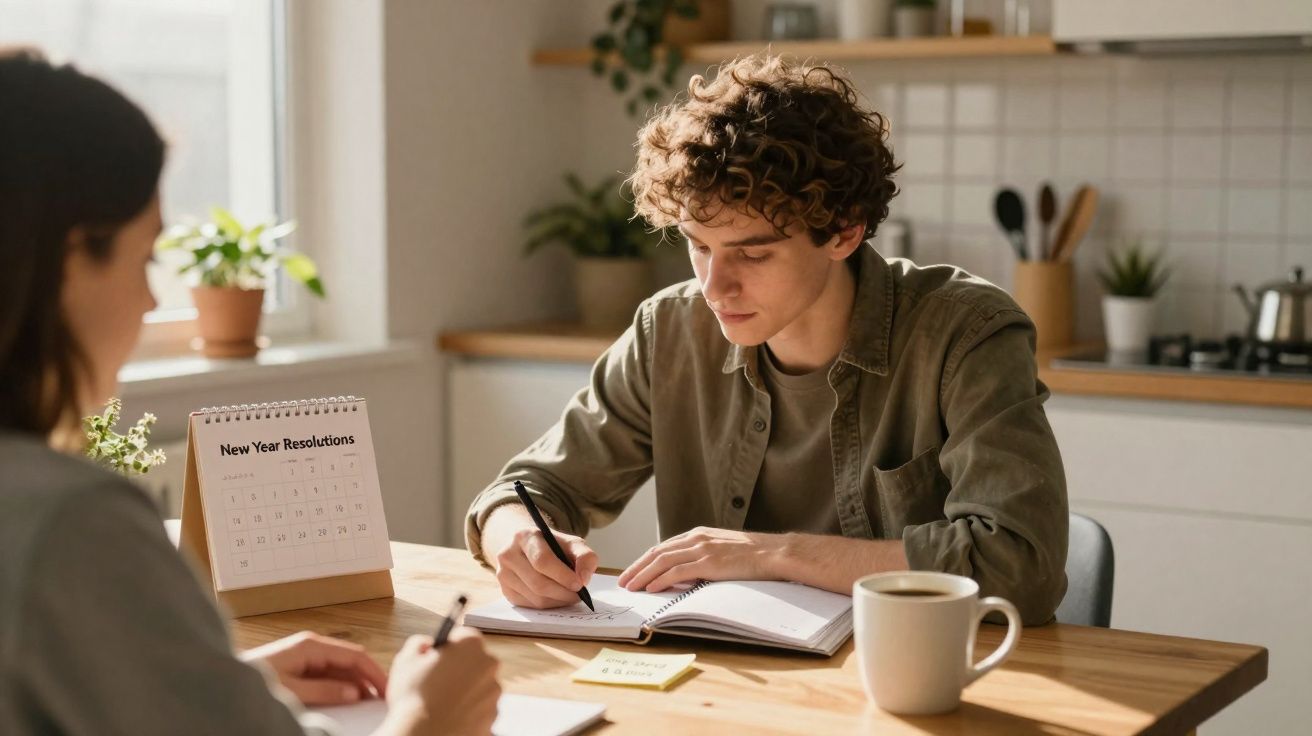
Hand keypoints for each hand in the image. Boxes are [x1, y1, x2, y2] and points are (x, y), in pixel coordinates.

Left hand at [241, 631, 387, 704]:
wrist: (220, 682)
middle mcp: (311, 646)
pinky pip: (327, 674)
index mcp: (311, 645)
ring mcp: (304, 655)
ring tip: (367, 702)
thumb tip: (354, 693)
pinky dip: (340, 686)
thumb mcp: (292, 690)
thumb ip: (325, 691)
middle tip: (381, 698)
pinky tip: (346, 699)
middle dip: (367, 678)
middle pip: (349, 661)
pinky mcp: (298, 666)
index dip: (374, 672)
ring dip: (354, 684)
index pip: (355, 655)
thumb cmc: (254, 681)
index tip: (387, 689)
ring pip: (339, 668)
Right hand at [381, 628, 499, 735]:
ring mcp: (493, 693)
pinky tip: (450, 715)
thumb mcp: (406, 659)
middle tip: (438, 682)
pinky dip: (469, 711)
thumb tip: (427, 645)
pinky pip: (481, 708)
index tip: (439, 657)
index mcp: (471, 645)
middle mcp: (488, 666)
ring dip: (465, 691)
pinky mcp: (493, 717)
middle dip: (459, 668)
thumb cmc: (414, 697)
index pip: (464, 636)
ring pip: (480, 686)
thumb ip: (420, 643)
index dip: (449, 647)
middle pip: (475, 661)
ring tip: (442, 703)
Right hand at [482, 505, 597, 608]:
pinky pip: (530, 606)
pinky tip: (557, 598)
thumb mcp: (571, 543)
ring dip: (558, 601)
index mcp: (525, 536)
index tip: (580, 584)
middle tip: (579, 595)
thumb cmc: (552, 546)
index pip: (542, 560)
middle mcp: (508, 554)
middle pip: (538, 583)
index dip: (562, 575)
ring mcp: (503, 574)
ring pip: (535, 598)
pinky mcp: (505, 590)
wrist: (526, 546)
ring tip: (571, 596)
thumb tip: (584, 579)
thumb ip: (584, 556)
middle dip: (563, 592)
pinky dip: (549, 605)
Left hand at [618, 526, 783, 591]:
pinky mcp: (708, 563)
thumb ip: (703, 556)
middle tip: (623, 581)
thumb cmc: (752, 555)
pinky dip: (660, 580)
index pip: (663, 547)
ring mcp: (701, 550)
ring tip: (631, 587)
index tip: (633, 571)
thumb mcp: (722, 549)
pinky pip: (677, 571)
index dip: (645, 560)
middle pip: (657, 552)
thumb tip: (686, 574)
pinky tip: (650, 588)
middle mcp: (696, 539)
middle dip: (637, 567)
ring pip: (662, 561)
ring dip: (643, 575)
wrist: (773, 553)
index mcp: (698, 535)